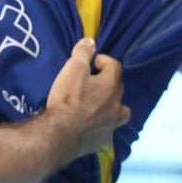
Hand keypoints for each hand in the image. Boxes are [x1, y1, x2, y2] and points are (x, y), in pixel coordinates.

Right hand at [45, 37, 129, 158]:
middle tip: (92, 83)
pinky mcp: (103, 141)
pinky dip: (102, 127)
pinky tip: (92, 128)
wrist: (60, 134)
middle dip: (109, 83)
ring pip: (120, 112)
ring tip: (99, 107)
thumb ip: (83, 53)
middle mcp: (116, 105)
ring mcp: (112, 125)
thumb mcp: (73, 69)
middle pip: (119, 89)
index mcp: (110, 86)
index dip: (104, 61)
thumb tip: (91, 41)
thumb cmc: (67, 99)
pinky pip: (108, 131)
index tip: (92, 62)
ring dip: (113, 107)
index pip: (115, 66)